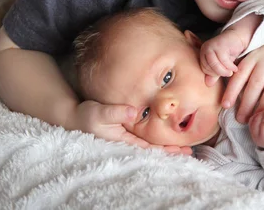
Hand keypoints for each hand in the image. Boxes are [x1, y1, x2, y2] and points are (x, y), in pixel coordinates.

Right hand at [68, 100, 191, 154]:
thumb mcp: (100, 113)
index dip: (165, 150)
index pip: (149, 148)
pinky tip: (167, 139)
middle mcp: (127, 142)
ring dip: (166, 148)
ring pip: (150, 146)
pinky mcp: (126, 132)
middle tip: (189, 152)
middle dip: (170, 152)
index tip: (181, 150)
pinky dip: (157, 141)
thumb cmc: (87, 115)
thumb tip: (133, 111)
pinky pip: (144, 139)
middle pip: (152, 150)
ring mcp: (127, 138)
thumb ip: (116, 112)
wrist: (74, 117)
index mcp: (124, 140)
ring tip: (183, 149)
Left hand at [200, 29, 244, 81]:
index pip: (204, 69)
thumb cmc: (229, 51)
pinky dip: (230, 66)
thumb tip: (208, 84)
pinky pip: (223, 60)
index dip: (214, 74)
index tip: (223, 74)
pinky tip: (235, 68)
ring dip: (224, 71)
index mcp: (203, 54)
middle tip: (229, 73)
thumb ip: (214, 74)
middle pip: (208, 68)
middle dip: (220, 73)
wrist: (238, 37)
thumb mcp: (221, 64)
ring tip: (232, 71)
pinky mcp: (220, 44)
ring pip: (214, 65)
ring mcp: (211, 46)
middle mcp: (205, 49)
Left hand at [223, 32, 263, 122]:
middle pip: (256, 84)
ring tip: (261, 116)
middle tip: (242, 119)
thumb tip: (229, 93)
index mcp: (254, 57)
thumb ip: (245, 72)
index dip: (232, 91)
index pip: (240, 75)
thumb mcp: (257, 57)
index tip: (225, 105)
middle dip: (247, 103)